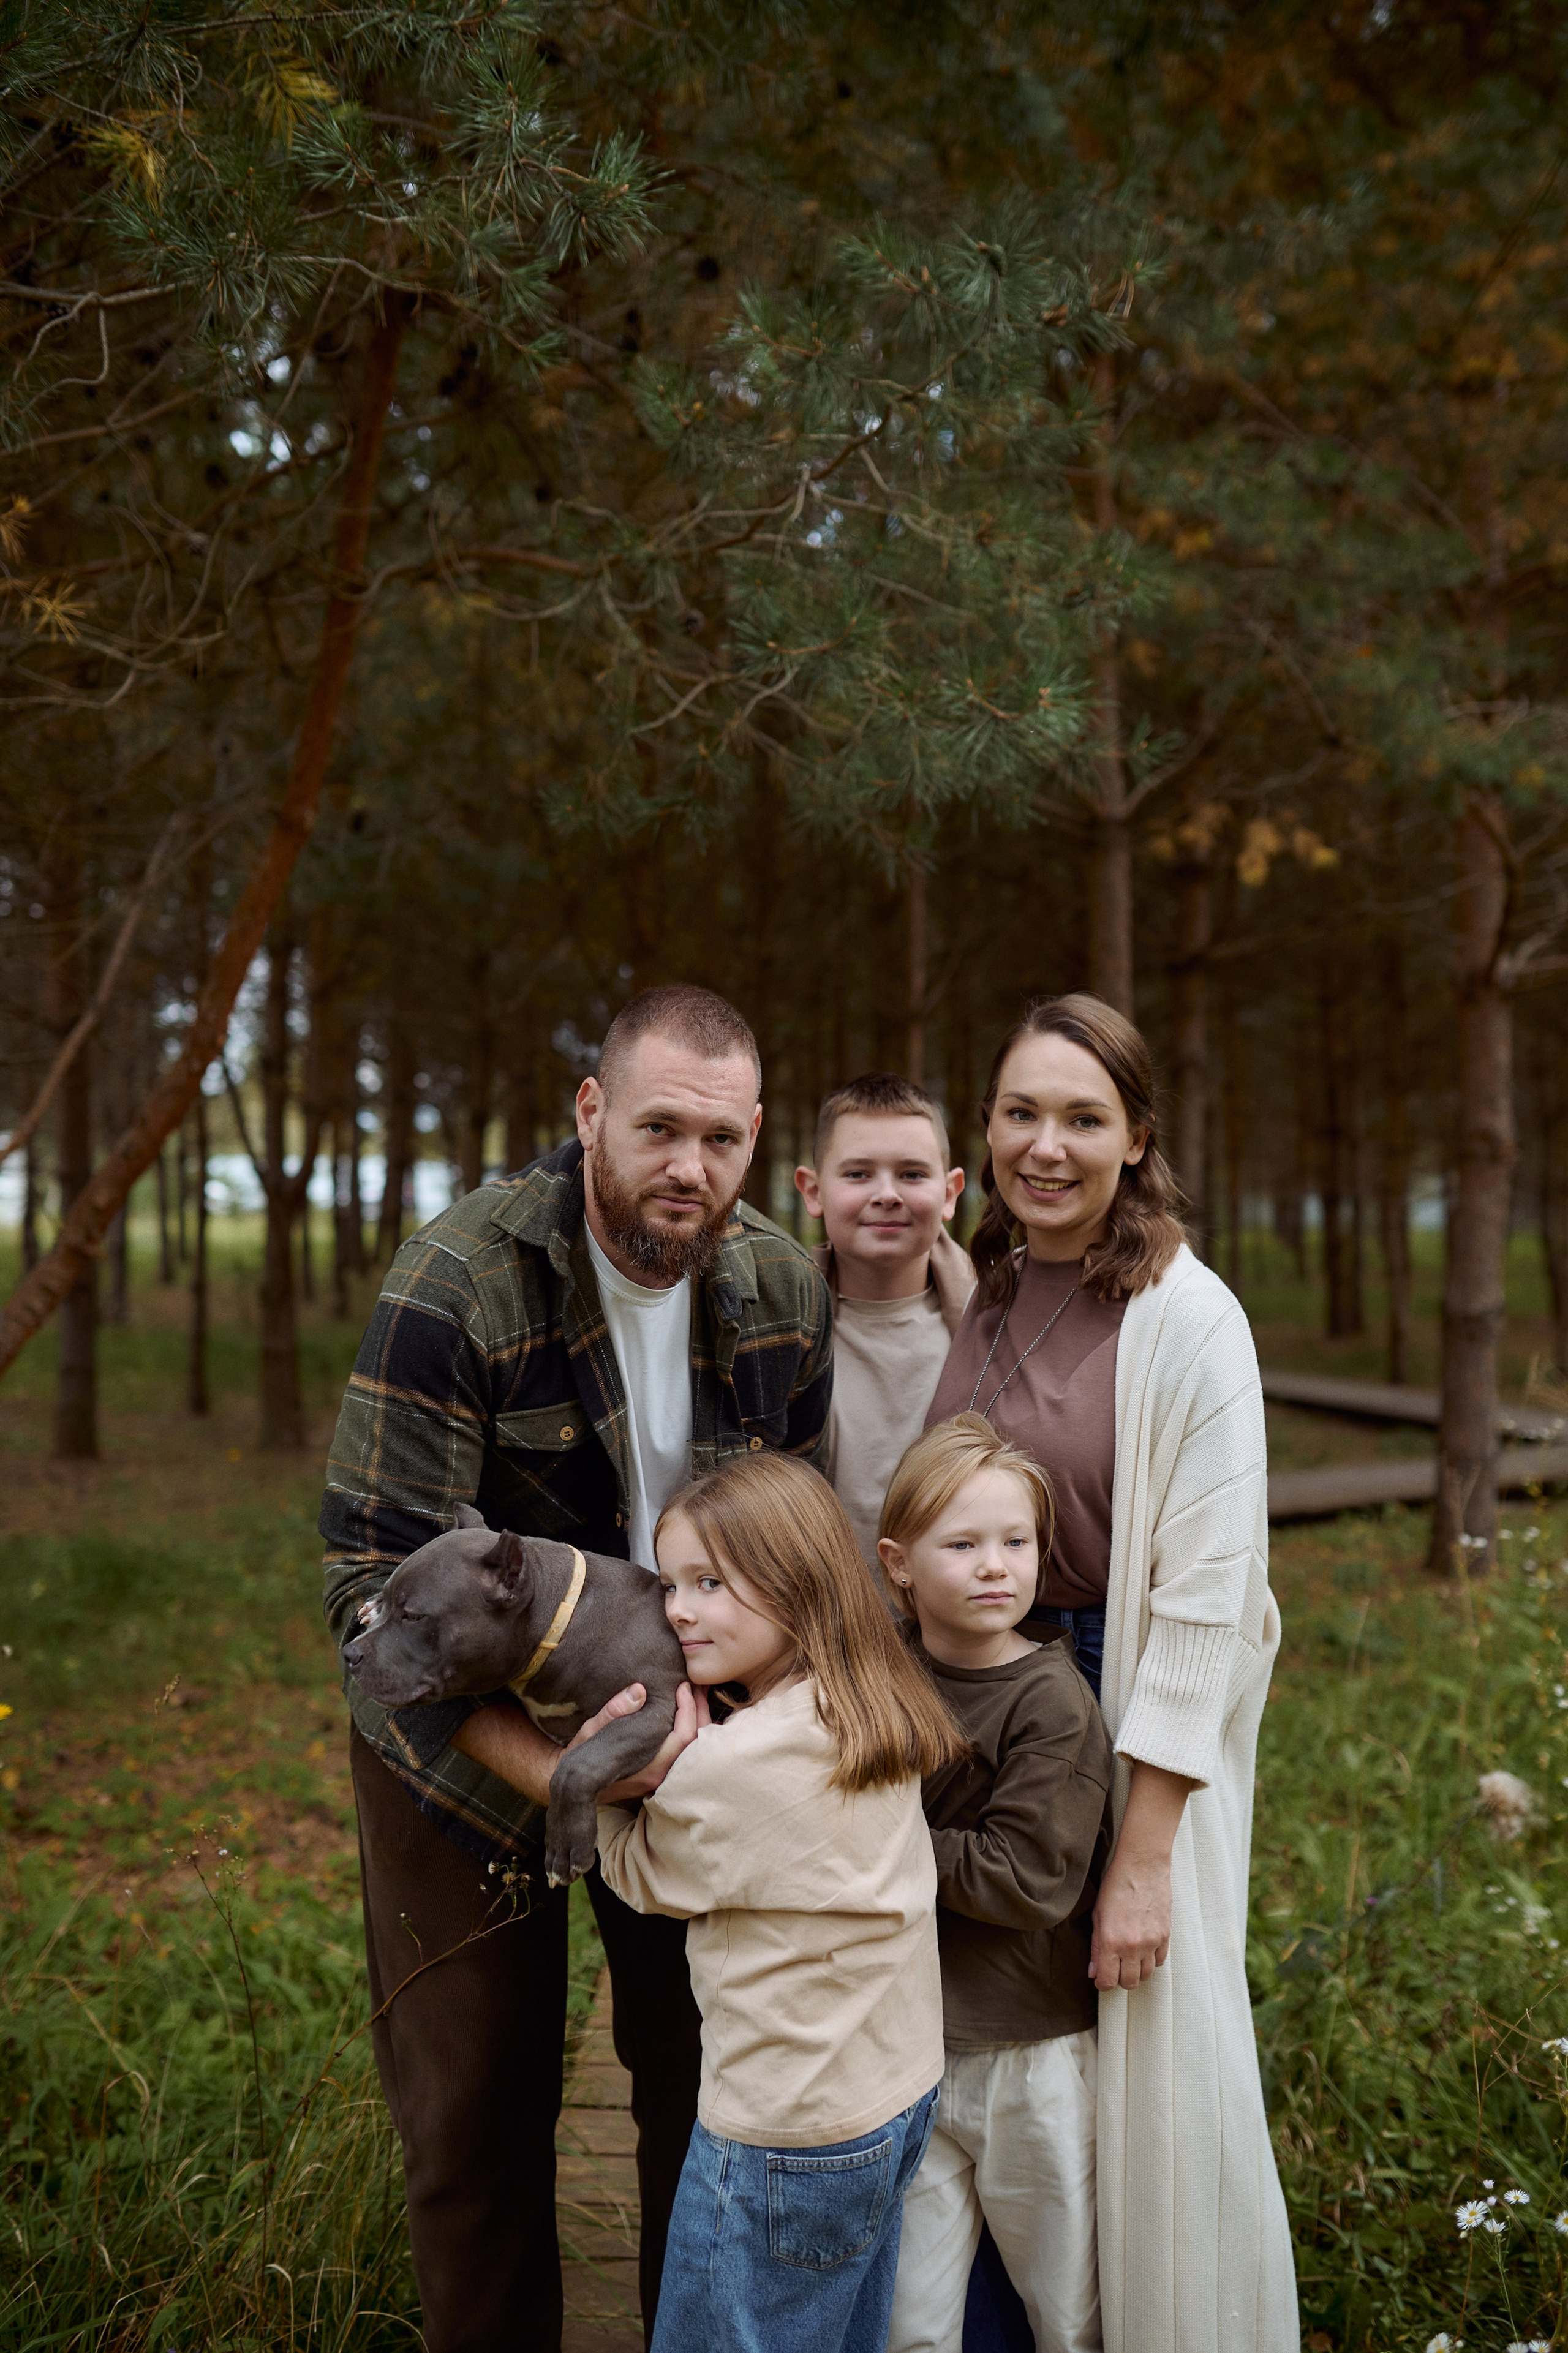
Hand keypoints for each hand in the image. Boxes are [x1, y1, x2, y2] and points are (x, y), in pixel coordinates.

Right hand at [555, 1680, 708, 1802]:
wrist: (573, 1783)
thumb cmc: (580, 1756)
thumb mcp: (591, 1731)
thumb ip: (614, 1712)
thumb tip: (639, 1690)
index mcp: (649, 1768)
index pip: (682, 1738)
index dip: (687, 1709)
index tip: (682, 1686)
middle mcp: (659, 1776)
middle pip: (694, 1743)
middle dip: (698, 1711)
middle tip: (697, 1684)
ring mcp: (660, 1777)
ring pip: (690, 1748)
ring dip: (695, 1719)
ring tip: (695, 1693)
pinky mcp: (656, 1773)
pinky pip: (682, 1751)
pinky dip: (687, 1729)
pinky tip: (683, 1711)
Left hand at [1089, 1853, 1171, 1988]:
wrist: (1142, 1866)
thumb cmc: (1116, 1886)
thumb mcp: (1098, 1915)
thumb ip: (1096, 1947)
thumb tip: (1093, 1971)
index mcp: (1112, 1942)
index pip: (1109, 1981)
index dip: (1103, 1983)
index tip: (1101, 1979)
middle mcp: (1133, 1946)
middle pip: (1129, 1983)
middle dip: (1119, 1980)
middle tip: (1114, 1968)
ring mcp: (1152, 1942)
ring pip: (1146, 1975)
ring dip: (1136, 1972)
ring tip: (1129, 1959)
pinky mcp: (1166, 1936)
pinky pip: (1160, 1961)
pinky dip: (1151, 1961)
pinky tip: (1143, 1949)